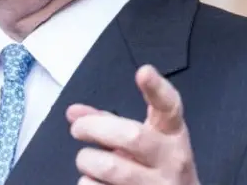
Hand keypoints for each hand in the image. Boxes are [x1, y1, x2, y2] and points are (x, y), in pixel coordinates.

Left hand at [66, 65, 199, 184]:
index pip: (170, 107)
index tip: (143, 72)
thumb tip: (73, 113)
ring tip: (87, 160)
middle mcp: (172, 160)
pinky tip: (95, 182)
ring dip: (88, 161)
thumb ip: (110, 123)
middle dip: (95, 128)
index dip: (157, 89)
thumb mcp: (143, 140)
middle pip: (132, 136)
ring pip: (110, 168)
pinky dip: (88, 183)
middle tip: (77, 129)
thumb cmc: (156, 167)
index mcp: (173, 134)